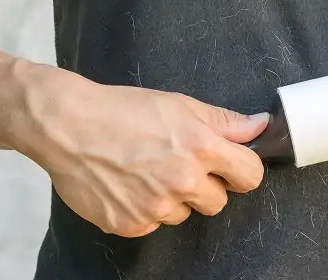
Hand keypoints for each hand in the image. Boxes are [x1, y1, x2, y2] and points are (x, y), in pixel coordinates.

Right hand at [16, 71, 268, 237]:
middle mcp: (183, 180)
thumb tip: (260, 126)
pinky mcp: (131, 224)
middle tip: (176, 164)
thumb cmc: (121, 109)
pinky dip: (144, 209)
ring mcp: (156, 206)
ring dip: (173, 198)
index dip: (242, 170)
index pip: (250, 175)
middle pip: (218, 200)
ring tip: (145, 171)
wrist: (66, 126)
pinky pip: (153, 224)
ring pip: (184, 213)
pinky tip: (127, 184)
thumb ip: (224, 121)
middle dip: (205, 185)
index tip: (231, 166)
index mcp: (200, 147)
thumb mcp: (178, 104)